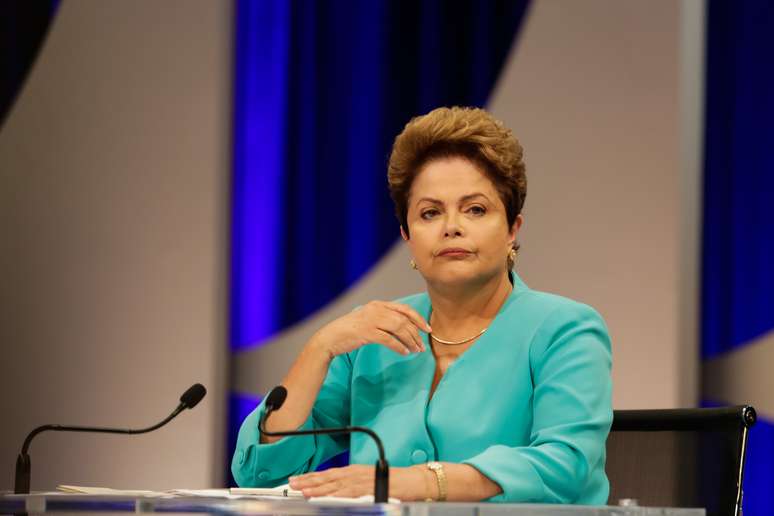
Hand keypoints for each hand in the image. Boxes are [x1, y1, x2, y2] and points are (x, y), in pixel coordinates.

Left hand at [288, 465, 430, 500]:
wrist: (413, 481)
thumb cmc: (393, 482)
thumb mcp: (368, 481)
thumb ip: (352, 485)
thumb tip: (335, 491)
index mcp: (354, 471)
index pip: (328, 474)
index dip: (312, 477)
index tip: (297, 480)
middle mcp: (355, 473)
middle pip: (328, 478)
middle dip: (309, 481)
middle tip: (293, 484)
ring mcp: (361, 480)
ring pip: (335, 485)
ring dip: (318, 488)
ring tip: (303, 491)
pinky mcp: (369, 488)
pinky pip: (349, 492)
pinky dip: (336, 494)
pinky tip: (325, 497)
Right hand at [310, 301, 431, 358]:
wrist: (330, 338)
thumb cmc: (350, 330)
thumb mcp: (368, 319)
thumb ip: (383, 318)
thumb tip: (404, 327)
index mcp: (378, 304)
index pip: (404, 309)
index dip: (418, 319)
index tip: (427, 329)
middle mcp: (376, 309)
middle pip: (404, 320)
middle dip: (416, 334)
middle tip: (422, 346)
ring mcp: (371, 320)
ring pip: (399, 329)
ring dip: (410, 341)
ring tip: (416, 350)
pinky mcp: (367, 332)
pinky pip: (389, 340)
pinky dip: (399, 347)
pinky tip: (404, 353)